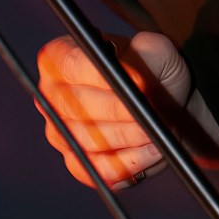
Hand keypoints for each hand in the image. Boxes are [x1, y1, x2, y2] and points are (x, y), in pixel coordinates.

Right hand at [35, 31, 190, 188]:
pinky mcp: (77, 162)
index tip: (140, 83)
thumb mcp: (155, 49)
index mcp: (61, 56)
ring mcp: (61, 131)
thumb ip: (144, 55)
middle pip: (77, 108)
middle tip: (150, 113)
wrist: (166, 102)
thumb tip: (132, 81)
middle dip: (121, 113)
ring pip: (89, 142)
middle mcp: (52, 94)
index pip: (71, 66)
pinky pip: (99, 170)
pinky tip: (150, 151)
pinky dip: (129, 163)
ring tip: (154, 131)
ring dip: (129, 139)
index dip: (104, 77)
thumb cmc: (154, 69)